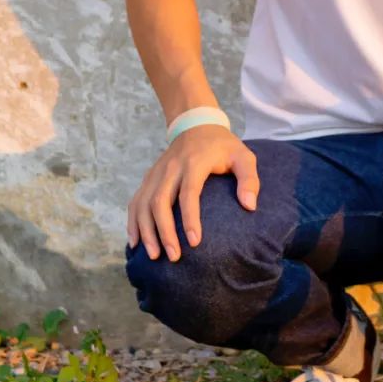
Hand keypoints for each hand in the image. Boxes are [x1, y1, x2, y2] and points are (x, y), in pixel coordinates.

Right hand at [127, 125, 258, 260]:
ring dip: (146, 231)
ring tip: (153, 256)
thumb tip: (249, 206)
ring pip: (143, 204)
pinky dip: (133, 222)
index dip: (190, 219)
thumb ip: (249, 179)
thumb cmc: (223, 146)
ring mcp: (156, 173)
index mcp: (194, 163)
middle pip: (160, 202)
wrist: (195, 125)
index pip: (188, 193)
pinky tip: (135, 242)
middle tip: (173, 256)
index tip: (195, 242)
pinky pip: (135, 201)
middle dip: (164, 231)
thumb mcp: (243, 156)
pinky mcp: (148, 178)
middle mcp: (171, 168)